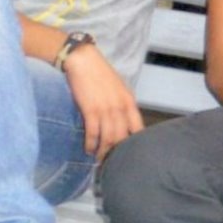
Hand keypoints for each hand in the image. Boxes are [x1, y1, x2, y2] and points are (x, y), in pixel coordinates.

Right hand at [63, 44, 143, 160]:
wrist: (84, 61)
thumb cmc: (100, 74)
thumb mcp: (119, 89)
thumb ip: (122, 105)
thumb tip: (122, 123)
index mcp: (129, 102)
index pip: (138, 128)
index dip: (135, 144)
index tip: (130, 154)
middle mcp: (120, 107)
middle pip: (122, 137)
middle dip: (117, 152)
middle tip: (111, 162)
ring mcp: (106, 109)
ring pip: (108, 138)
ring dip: (103, 151)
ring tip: (99, 158)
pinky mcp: (90, 110)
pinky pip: (93, 133)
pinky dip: (90, 144)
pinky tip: (88, 149)